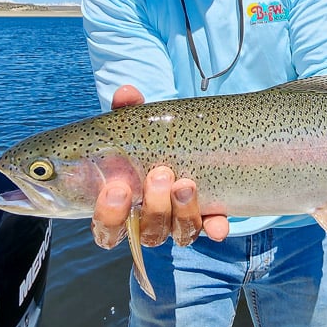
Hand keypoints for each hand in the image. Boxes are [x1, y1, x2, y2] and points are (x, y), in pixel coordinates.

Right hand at [90, 84, 229, 249]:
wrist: (188, 141)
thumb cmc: (151, 139)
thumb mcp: (138, 124)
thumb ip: (129, 110)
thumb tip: (126, 93)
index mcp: (124, 204)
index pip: (107, 229)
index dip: (110, 216)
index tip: (117, 189)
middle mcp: (150, 219)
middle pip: (147, 232)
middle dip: (154, 207)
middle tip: (159, 174)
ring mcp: (179, 221)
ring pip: (178, 233)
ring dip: (182, 212)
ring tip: (186, 182)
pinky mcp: (207, 217)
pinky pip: (210, 229)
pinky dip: (214, 228)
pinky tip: (219, 224)